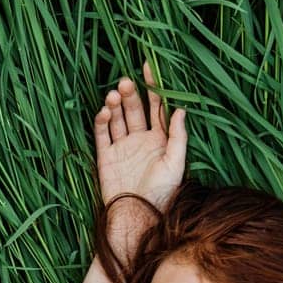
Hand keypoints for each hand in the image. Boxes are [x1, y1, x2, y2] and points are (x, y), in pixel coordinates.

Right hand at [94, 59, 186, 213]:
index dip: (154, 87)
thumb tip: (181, 108)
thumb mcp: (176, 164)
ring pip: (117, 117)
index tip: (149, 66)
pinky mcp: (106, 156)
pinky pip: (102, 133)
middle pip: (135, 108)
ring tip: (113, 95)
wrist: (136, 217)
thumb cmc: (161, 193)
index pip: (157, 107)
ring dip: (115, 104)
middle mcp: (141, 139)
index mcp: (161, 139)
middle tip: (125, 82)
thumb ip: (178, 136)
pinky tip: (104, 111)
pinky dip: (102, 120)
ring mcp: (123, 147)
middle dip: (130, 93)